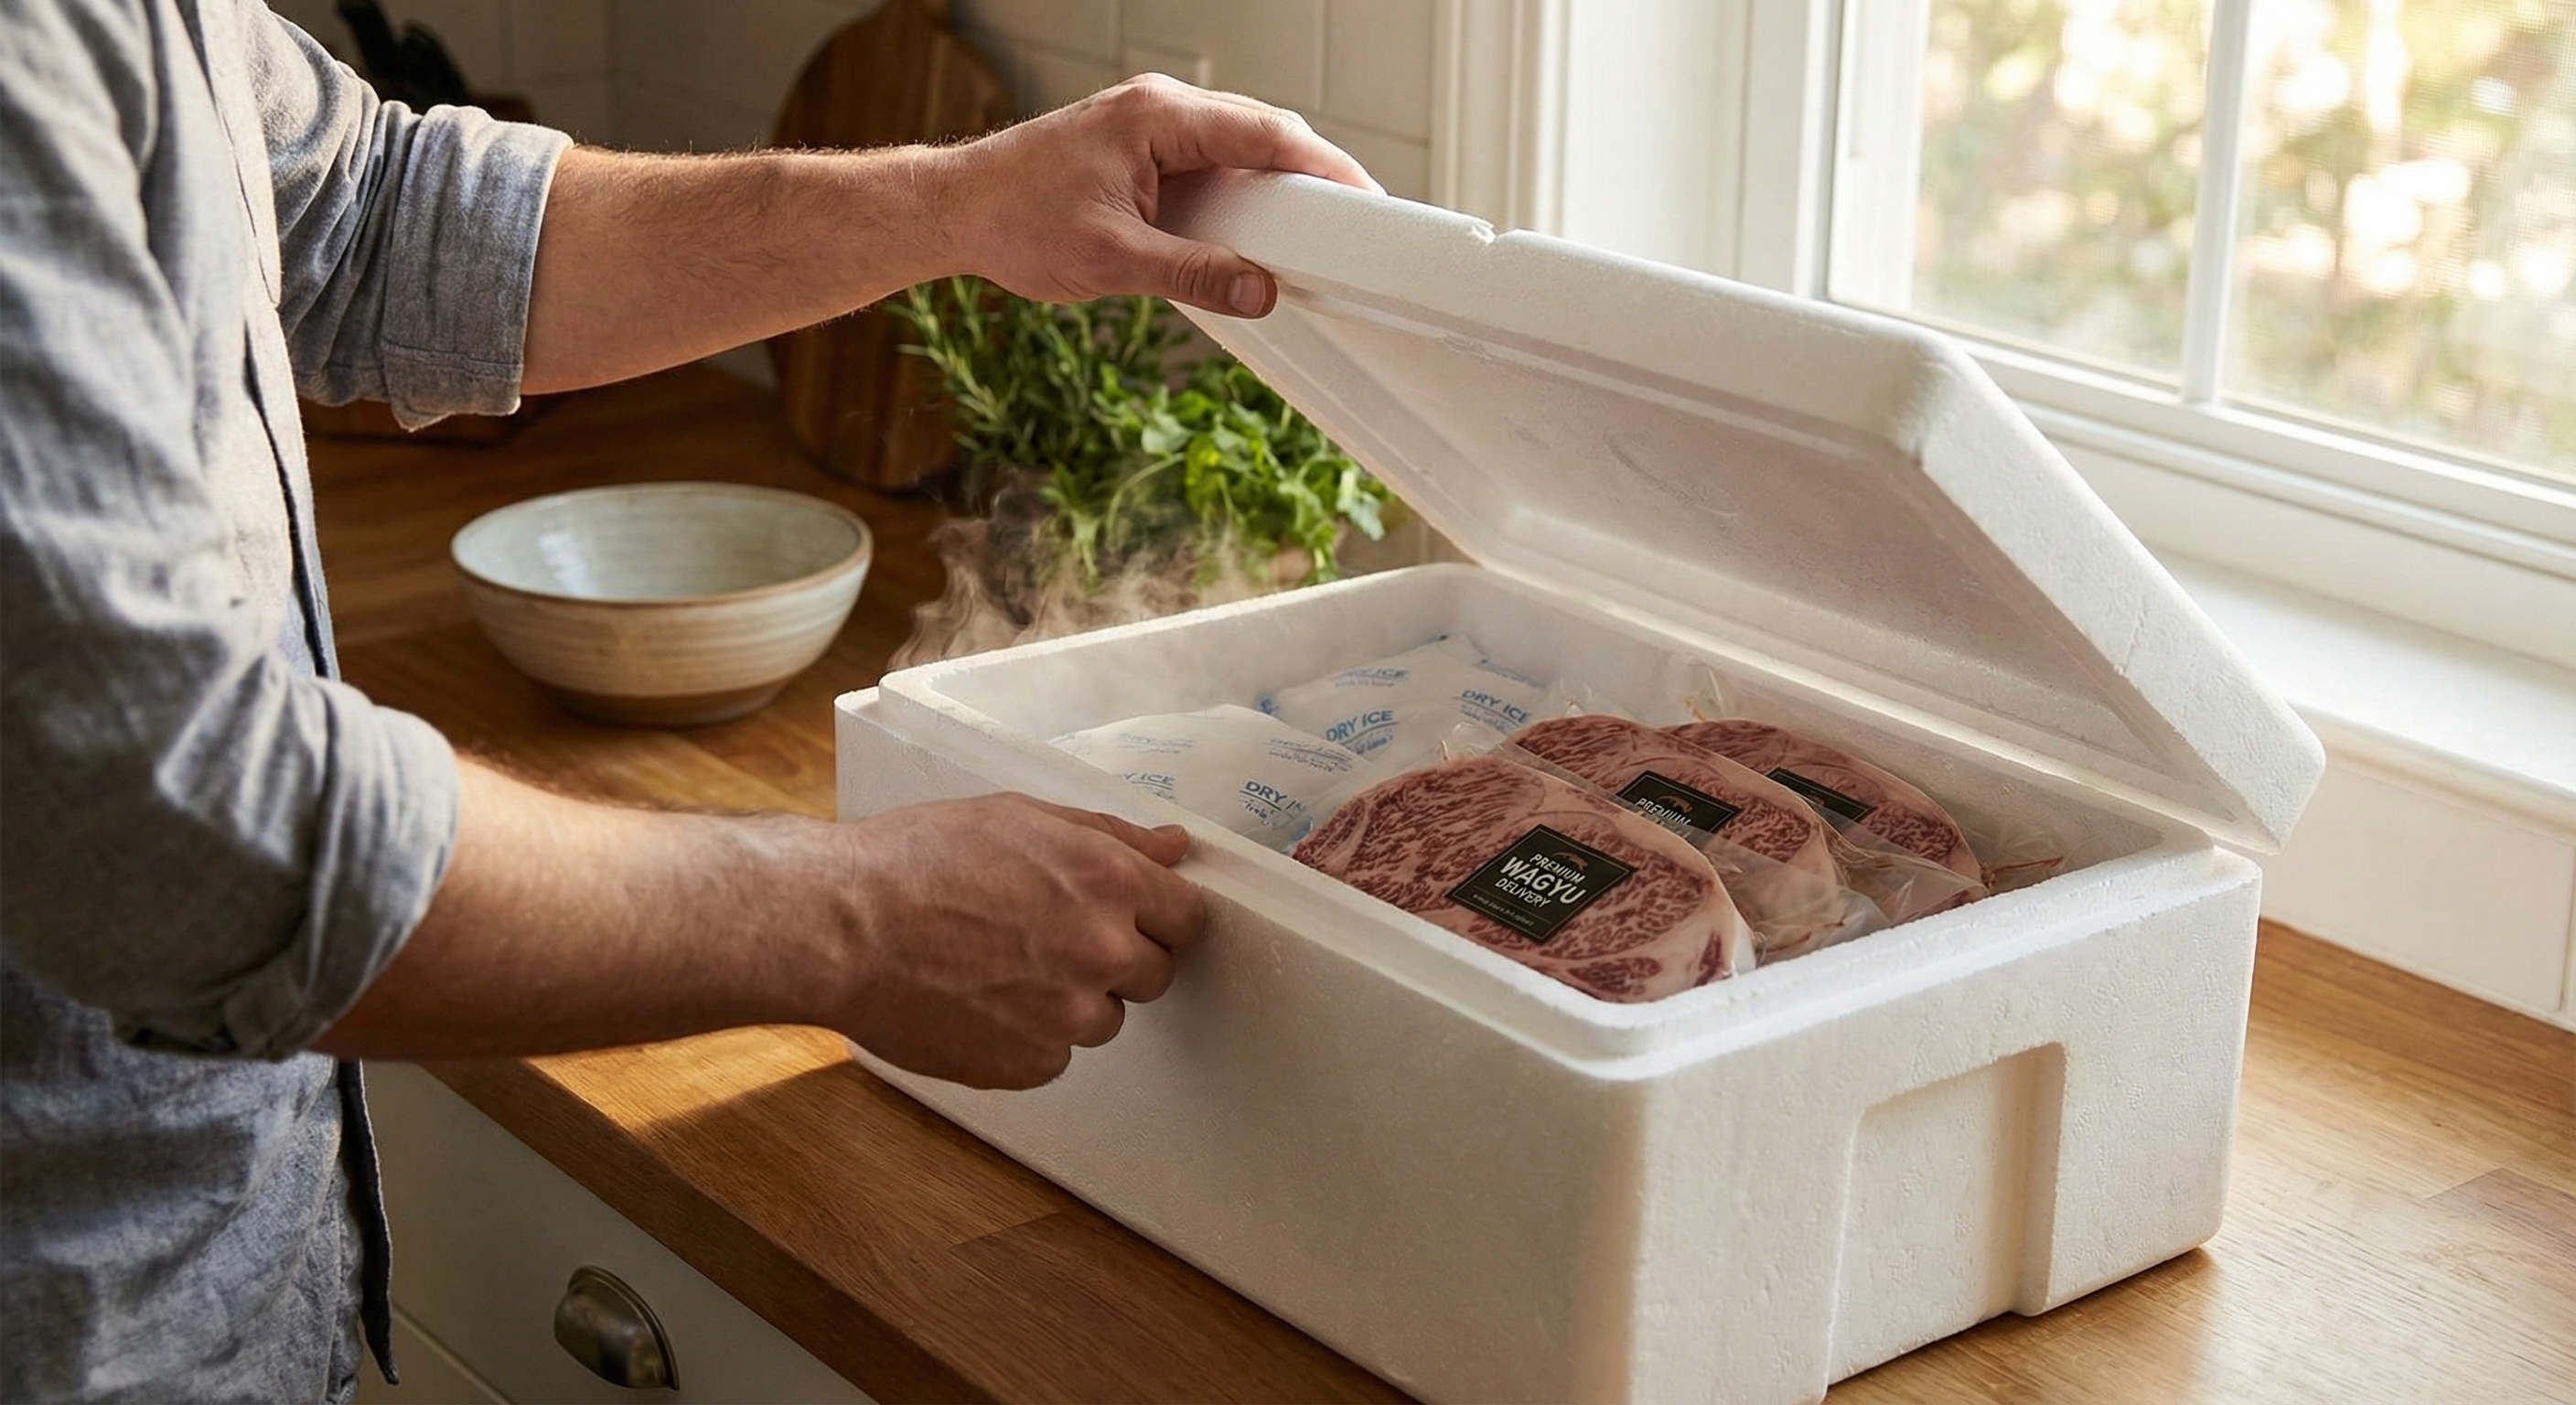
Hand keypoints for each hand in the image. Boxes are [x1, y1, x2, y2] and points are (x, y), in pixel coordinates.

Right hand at [829, 793, 1207, 1088]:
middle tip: (1048, 938)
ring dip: (1070, 1002)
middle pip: (1155, 974)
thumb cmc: (918, 861)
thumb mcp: (1020, 817)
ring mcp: (1068, 1017)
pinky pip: (1053, 1058)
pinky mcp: (1029, 1065)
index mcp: (1109, 881)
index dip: (1157, 918)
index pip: (1188, 918)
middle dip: (1116, 959)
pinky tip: (978, 1002)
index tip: (1131, 919)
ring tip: (1000, 968)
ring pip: (1103, 1020)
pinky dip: (1027, 1039)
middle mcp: (1101, 951)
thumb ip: (1110, 835)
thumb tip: (1174, 846)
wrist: (841, 927)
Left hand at [930, 73, 1381, 317]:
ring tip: (1315, 230)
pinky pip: (1210, 159)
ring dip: (1275, 183)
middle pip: (1262, 130)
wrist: (952, 209)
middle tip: (1354, 224)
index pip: (1265, 133)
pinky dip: (1241, 188)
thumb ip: (1194, 276)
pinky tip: (1257, 227)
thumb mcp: (1112, 262)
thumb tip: (1261, 292)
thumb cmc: (1013, 221)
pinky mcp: (1139, 146)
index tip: (1364, 200)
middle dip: (1311, 174)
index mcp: (1157, 117)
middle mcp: (1158, 107)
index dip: (1323, 166)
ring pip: (1238, 144)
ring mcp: (1149, 123)